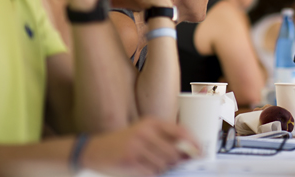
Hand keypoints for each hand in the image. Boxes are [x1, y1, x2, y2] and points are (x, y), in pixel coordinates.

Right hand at [82, 118, 196, 175]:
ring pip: (164, 164)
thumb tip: (188, 152)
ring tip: (152, 165)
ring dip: (163, 169)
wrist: (94, 150)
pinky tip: (143, 169)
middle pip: (174, 152)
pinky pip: (152, 172)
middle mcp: (145, 131)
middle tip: (176, 165)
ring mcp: (137, 146)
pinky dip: (152, 174)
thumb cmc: (124, 142)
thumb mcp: (144, 133)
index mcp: (151, 122)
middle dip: (178, 161)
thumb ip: (164, 139)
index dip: (193, 143)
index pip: (181, 131)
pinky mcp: (130, 160)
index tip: (200, 152)